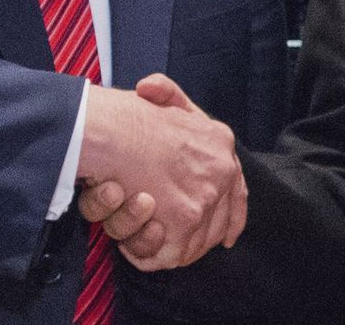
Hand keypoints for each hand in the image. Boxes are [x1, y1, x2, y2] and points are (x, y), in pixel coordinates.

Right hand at [78, 73, 247, 269]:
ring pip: (191, 244)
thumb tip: (151, 89)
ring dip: (157, 242)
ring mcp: (205, 197)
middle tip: (154, 233)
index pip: (236, 190)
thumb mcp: (155, 95)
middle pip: (216, 223)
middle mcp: (221, 170)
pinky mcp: (185, 220)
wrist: (109, 130)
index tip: (227, 236)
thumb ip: (165, 93)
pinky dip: (144, 252)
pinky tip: (127, 241)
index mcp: (219, 142)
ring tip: (131, 225)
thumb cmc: (122, 115)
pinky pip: (169, 255)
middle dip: (188, 236)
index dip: (230, 216)